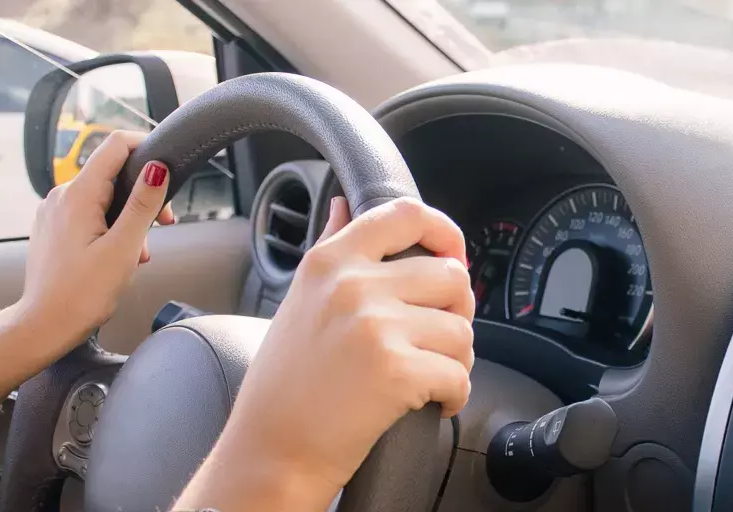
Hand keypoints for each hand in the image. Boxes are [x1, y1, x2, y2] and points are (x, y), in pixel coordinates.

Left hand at [22, 130, 173, 354]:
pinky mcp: (55, 227)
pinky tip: (118, 254)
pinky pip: (90, 212)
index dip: (145, 148)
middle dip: (143, 195)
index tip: (166, 168)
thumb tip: (158, 169)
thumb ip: (143, 205)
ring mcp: (55, 212)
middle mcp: (61, 197)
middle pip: (113, 173)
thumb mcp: (123, 248)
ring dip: (128, 217)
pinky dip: (111, 226)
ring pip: (103, 196)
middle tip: (161, 225)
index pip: (114, 145)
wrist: (45, 325)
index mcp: (77, 196)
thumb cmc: (81, 295)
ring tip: (136, 252)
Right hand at [174, 196, 474, 510]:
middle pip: (452, 275)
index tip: (453, 254)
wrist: (271, 449)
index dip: (445, 231)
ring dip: (456, 358)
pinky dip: (455, 395)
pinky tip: (432, 403)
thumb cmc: (284, 383)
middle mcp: (354, 285)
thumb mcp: (298, 299)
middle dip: (457, 311)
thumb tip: (344, 205)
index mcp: (331, 261)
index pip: (406, 214)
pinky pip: (460, 374)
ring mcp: (376, 325)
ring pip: (462, 329)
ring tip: (429, 375)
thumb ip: (329, 246)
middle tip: (438, 338)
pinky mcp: (396, 369)